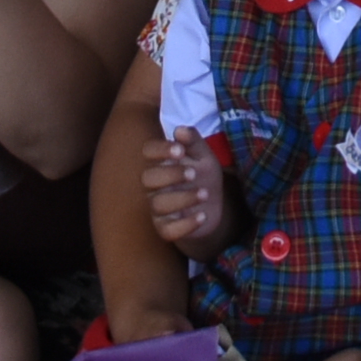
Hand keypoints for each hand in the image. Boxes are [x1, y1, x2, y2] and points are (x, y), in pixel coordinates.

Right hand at [139, 130, 230, 248]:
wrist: (212, 207)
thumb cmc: (203, 176)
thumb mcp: (204, 156)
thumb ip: (193, 141)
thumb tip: (179, 130)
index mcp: (160, 163)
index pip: (148, 151)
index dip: (160, 150)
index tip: (179, 150)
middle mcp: (154, 186)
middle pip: (147, 178)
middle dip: (170, 174)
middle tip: (194, 173)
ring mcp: (158, 209)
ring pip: (158, 204)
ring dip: (183, 198)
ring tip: (205, 194)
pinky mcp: (166, 229)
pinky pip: (169, 230)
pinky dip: (186, 224)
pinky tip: (202, 216)